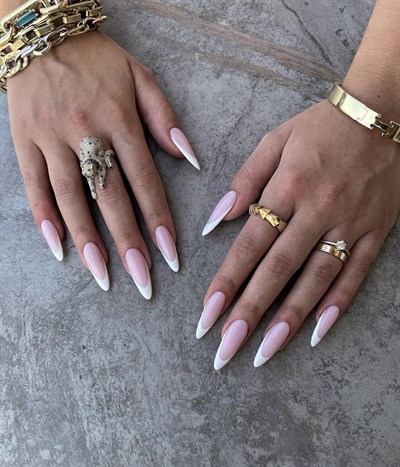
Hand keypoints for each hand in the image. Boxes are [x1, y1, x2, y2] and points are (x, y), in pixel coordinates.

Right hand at [7, 31, 198, 295]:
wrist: (43, 33)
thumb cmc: (99, 59)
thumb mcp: (141, 77)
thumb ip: (165, 119)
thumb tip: (189, 159)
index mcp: (120, 119)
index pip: (145, 180)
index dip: (158, 220)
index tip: (170, 256)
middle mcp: (86, 132)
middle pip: (110, 197)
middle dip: (128, 242)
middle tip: (142, 281)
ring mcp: (52, 138)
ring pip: (71, 197)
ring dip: (88, 240)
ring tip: (103, 276)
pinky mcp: (25, 140)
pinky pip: (33, 185)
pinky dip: (45, 218)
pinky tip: (58, 248)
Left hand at [198, 99, 399, 368]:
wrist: (380, 113)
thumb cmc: (318, 128)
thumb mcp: (273, 142)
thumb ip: (243, 182)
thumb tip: (214, 222)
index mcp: (288, 187)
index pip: (250, 245)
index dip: (227, 282)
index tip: (207, 316)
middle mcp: (318, 210)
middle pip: (278, 270)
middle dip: (249, 313)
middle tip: (225, 351)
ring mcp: (351, 224)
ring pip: (316, 279)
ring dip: (289, 319)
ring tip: (264, 352)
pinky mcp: (376, 231)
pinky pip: (357, 273)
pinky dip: (337, 304)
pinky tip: (317, 334)